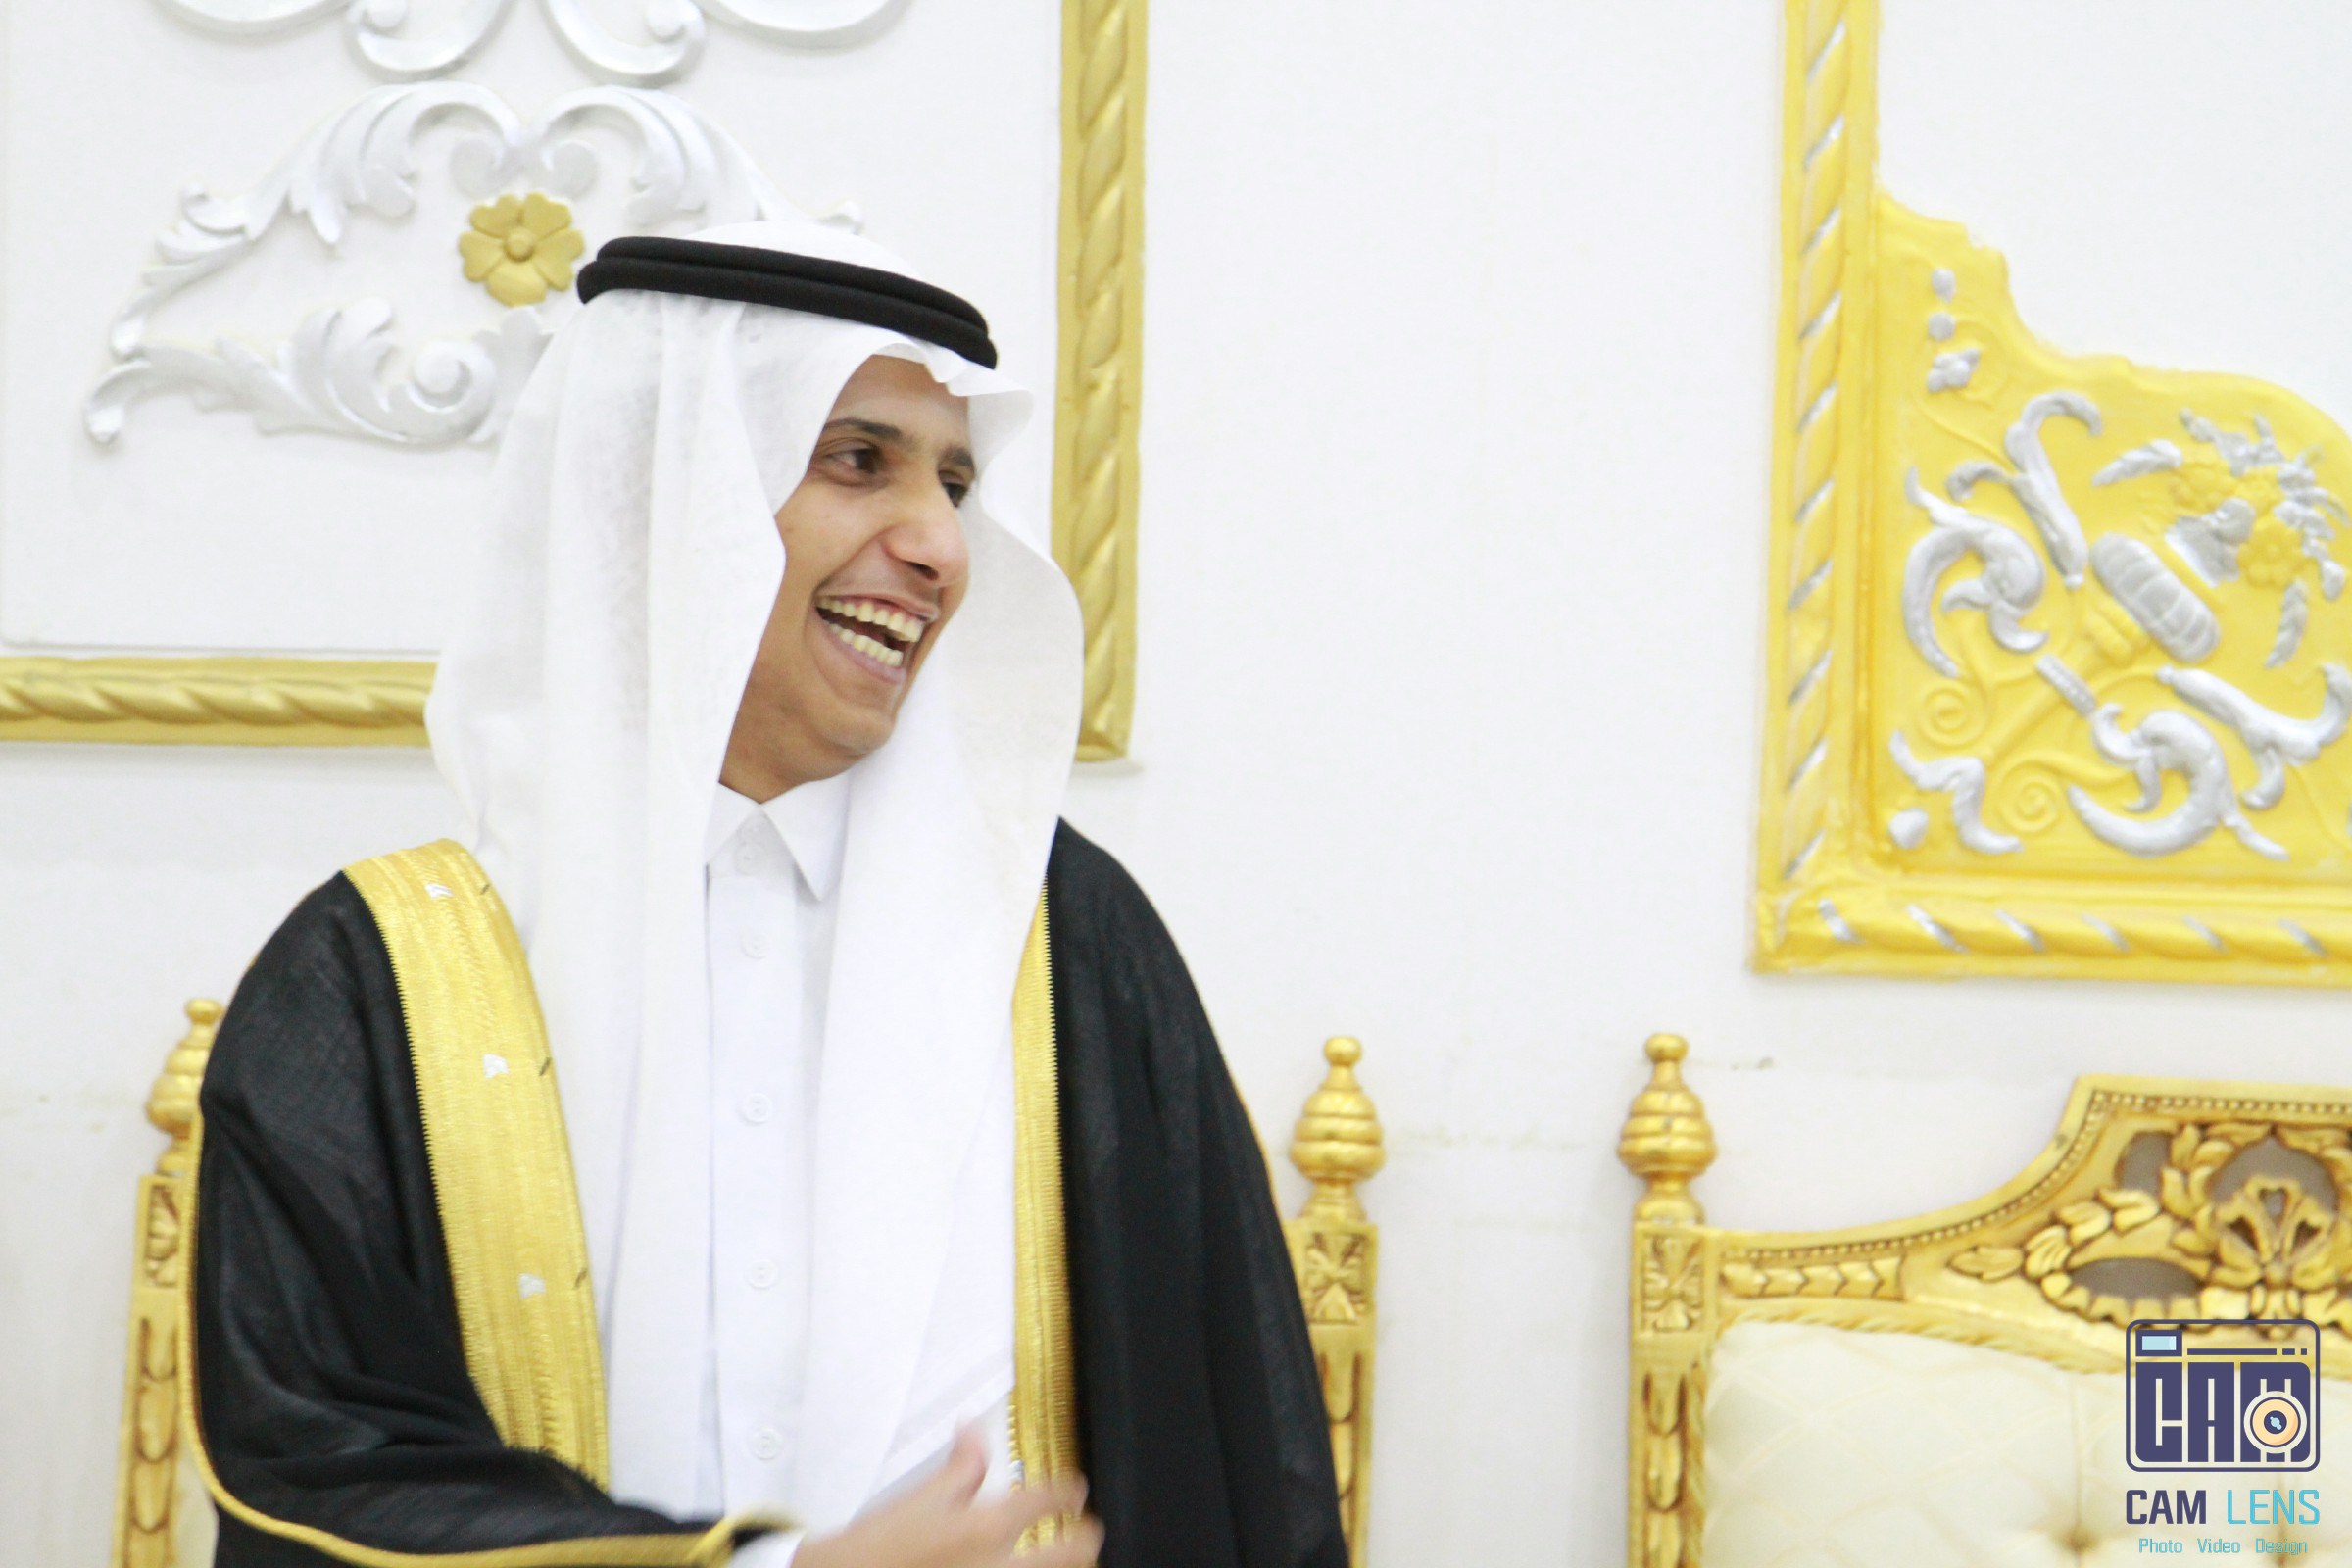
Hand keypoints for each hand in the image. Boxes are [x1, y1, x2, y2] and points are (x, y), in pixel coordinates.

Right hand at [792, 1427, 1101, 1567]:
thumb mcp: (920, 1498)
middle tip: (1089, 1533)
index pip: (1048, 1501)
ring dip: (1064, 1567)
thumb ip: (960, 1467)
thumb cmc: (878, 1547)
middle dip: (1087, 1541)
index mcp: (986, 1527)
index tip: (1075, 1491)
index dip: (1068, 1492)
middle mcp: (998, 1567)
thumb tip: (976, 1431)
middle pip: (1072, 1556)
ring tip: (1064, 1560)